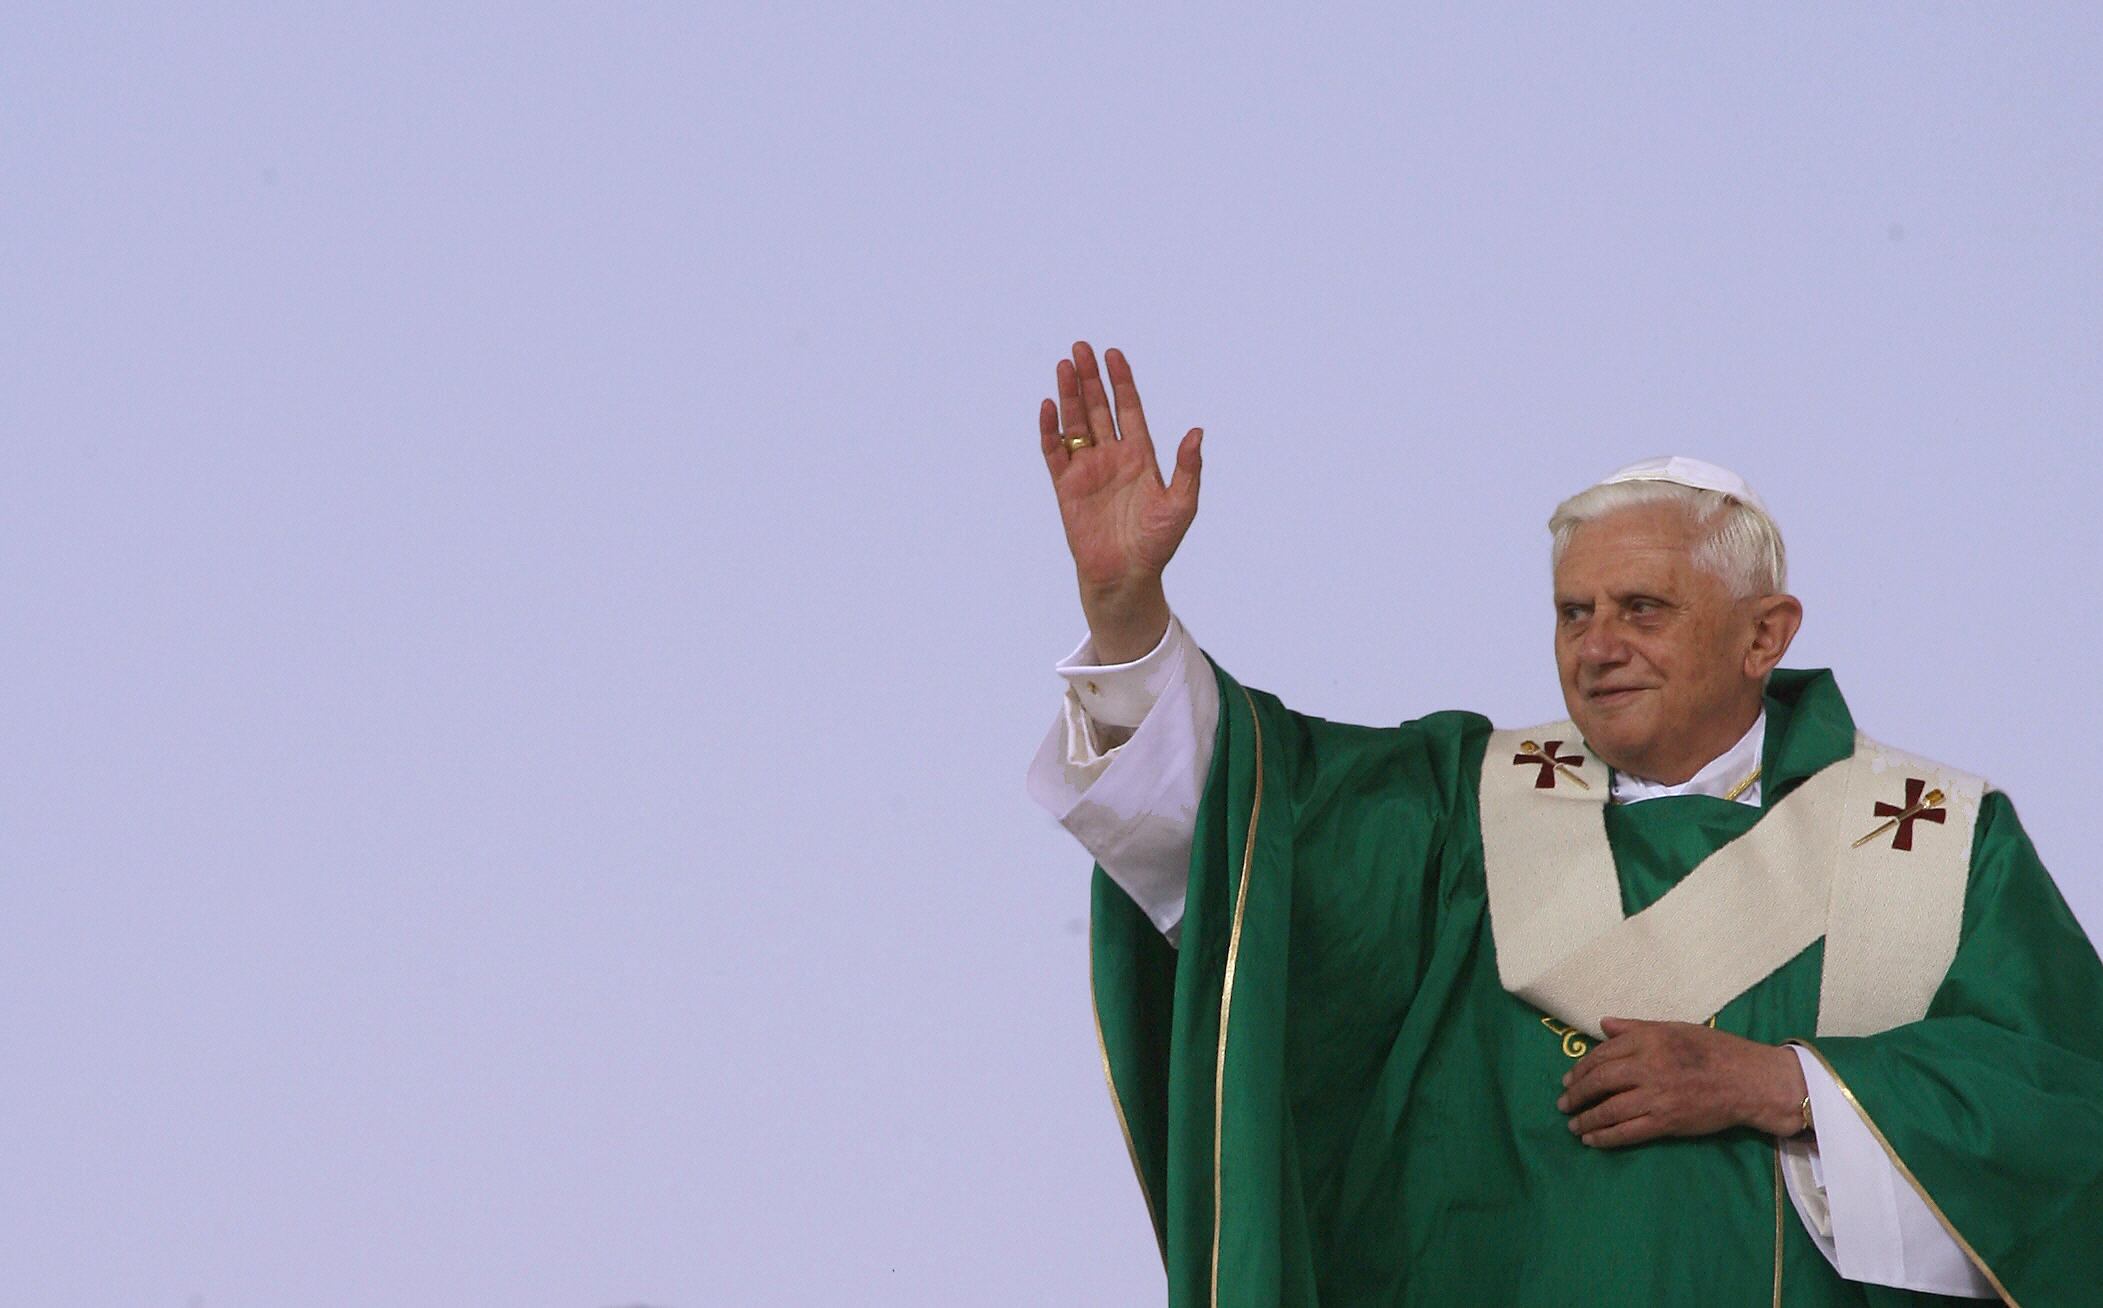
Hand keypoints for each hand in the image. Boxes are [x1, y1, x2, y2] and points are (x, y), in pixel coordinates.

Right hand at [1038, 341, 1202, 662]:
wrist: (1126, 577)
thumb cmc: (1157, 544)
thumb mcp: (1182, 504)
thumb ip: (1188, 468)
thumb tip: (1197, 432)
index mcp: (1140, 456)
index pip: (1128, 409)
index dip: (1122, 382)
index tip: (1114, 354)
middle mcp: (1112, 457)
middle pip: (1097, 408)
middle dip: (1090, 378)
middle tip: (1081, 347)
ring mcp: (1087, 470)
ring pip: (1074, 422)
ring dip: (1068, 394)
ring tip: (1064, 365)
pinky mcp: (1066, 486)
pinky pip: (1054, 452)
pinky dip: (1049, 430)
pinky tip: (1048, 406)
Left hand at [1555, 1017, 1808, 1147]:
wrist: (1750, 1081)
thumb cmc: (1714, 1050)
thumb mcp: (1674, 1028)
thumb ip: (1636, 1028)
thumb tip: (1603, 1024)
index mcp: (1648, 1040)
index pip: (1602, 1054)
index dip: (1581, 1068)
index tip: (1569, 1078)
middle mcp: (1648, 1066)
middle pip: (1599, 1081)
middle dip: (1576, 1093)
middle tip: (1563, 1103)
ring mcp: (1656, 1096)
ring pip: (1609, 1109)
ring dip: (1586, 1119)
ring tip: (1573, 1125)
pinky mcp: (1666, 1121)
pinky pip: (1628, 1131)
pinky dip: (1606, 1137)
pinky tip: (1592, 1140)